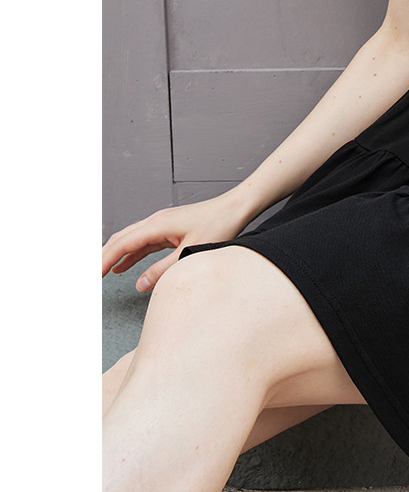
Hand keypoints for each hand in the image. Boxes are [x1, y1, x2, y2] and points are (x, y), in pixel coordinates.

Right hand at [101, 192, 254, 293]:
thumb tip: (140, 284)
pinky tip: (124, 266)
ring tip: (100, 273)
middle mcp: (156, 221)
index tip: (91, 275)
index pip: (122, 244)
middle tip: (90, 276)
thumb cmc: (220, 225)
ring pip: (130, 240)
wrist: (236, 207)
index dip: (104, 260)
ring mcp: (162, 224)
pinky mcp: (169, 229)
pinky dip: (131, 255)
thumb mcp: (191, 251)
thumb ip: (163, 269)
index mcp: (157, 225)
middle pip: (121, 240)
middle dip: (103, 257)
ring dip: (115, 256)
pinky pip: (143, 243)